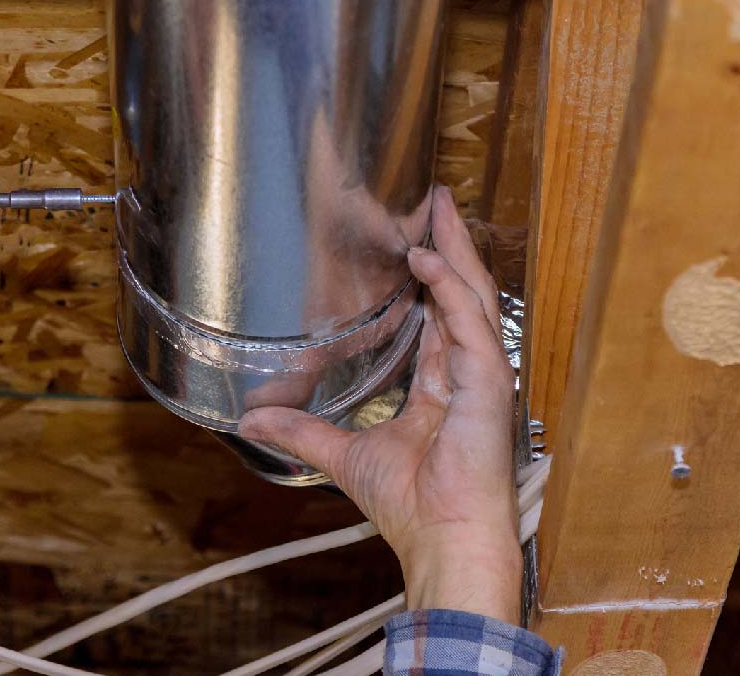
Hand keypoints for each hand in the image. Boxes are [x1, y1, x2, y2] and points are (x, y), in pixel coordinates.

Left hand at [239, 186, 521, 622]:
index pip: (441, 318)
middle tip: (436, 201)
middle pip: (462, 293)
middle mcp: (468, 373)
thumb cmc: (412, 506)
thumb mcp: (345, 454)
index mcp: (444, 387)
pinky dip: (448, 290)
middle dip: (451, 246)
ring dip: (455, 250)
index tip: (417, 243)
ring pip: (473, 295)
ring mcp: (483, 374)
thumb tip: (250, 420)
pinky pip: (469, 324)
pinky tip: (425, 261)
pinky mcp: (489, 382)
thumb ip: (302, 431)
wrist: (441, 537)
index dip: (432, 278)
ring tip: (439, 209)